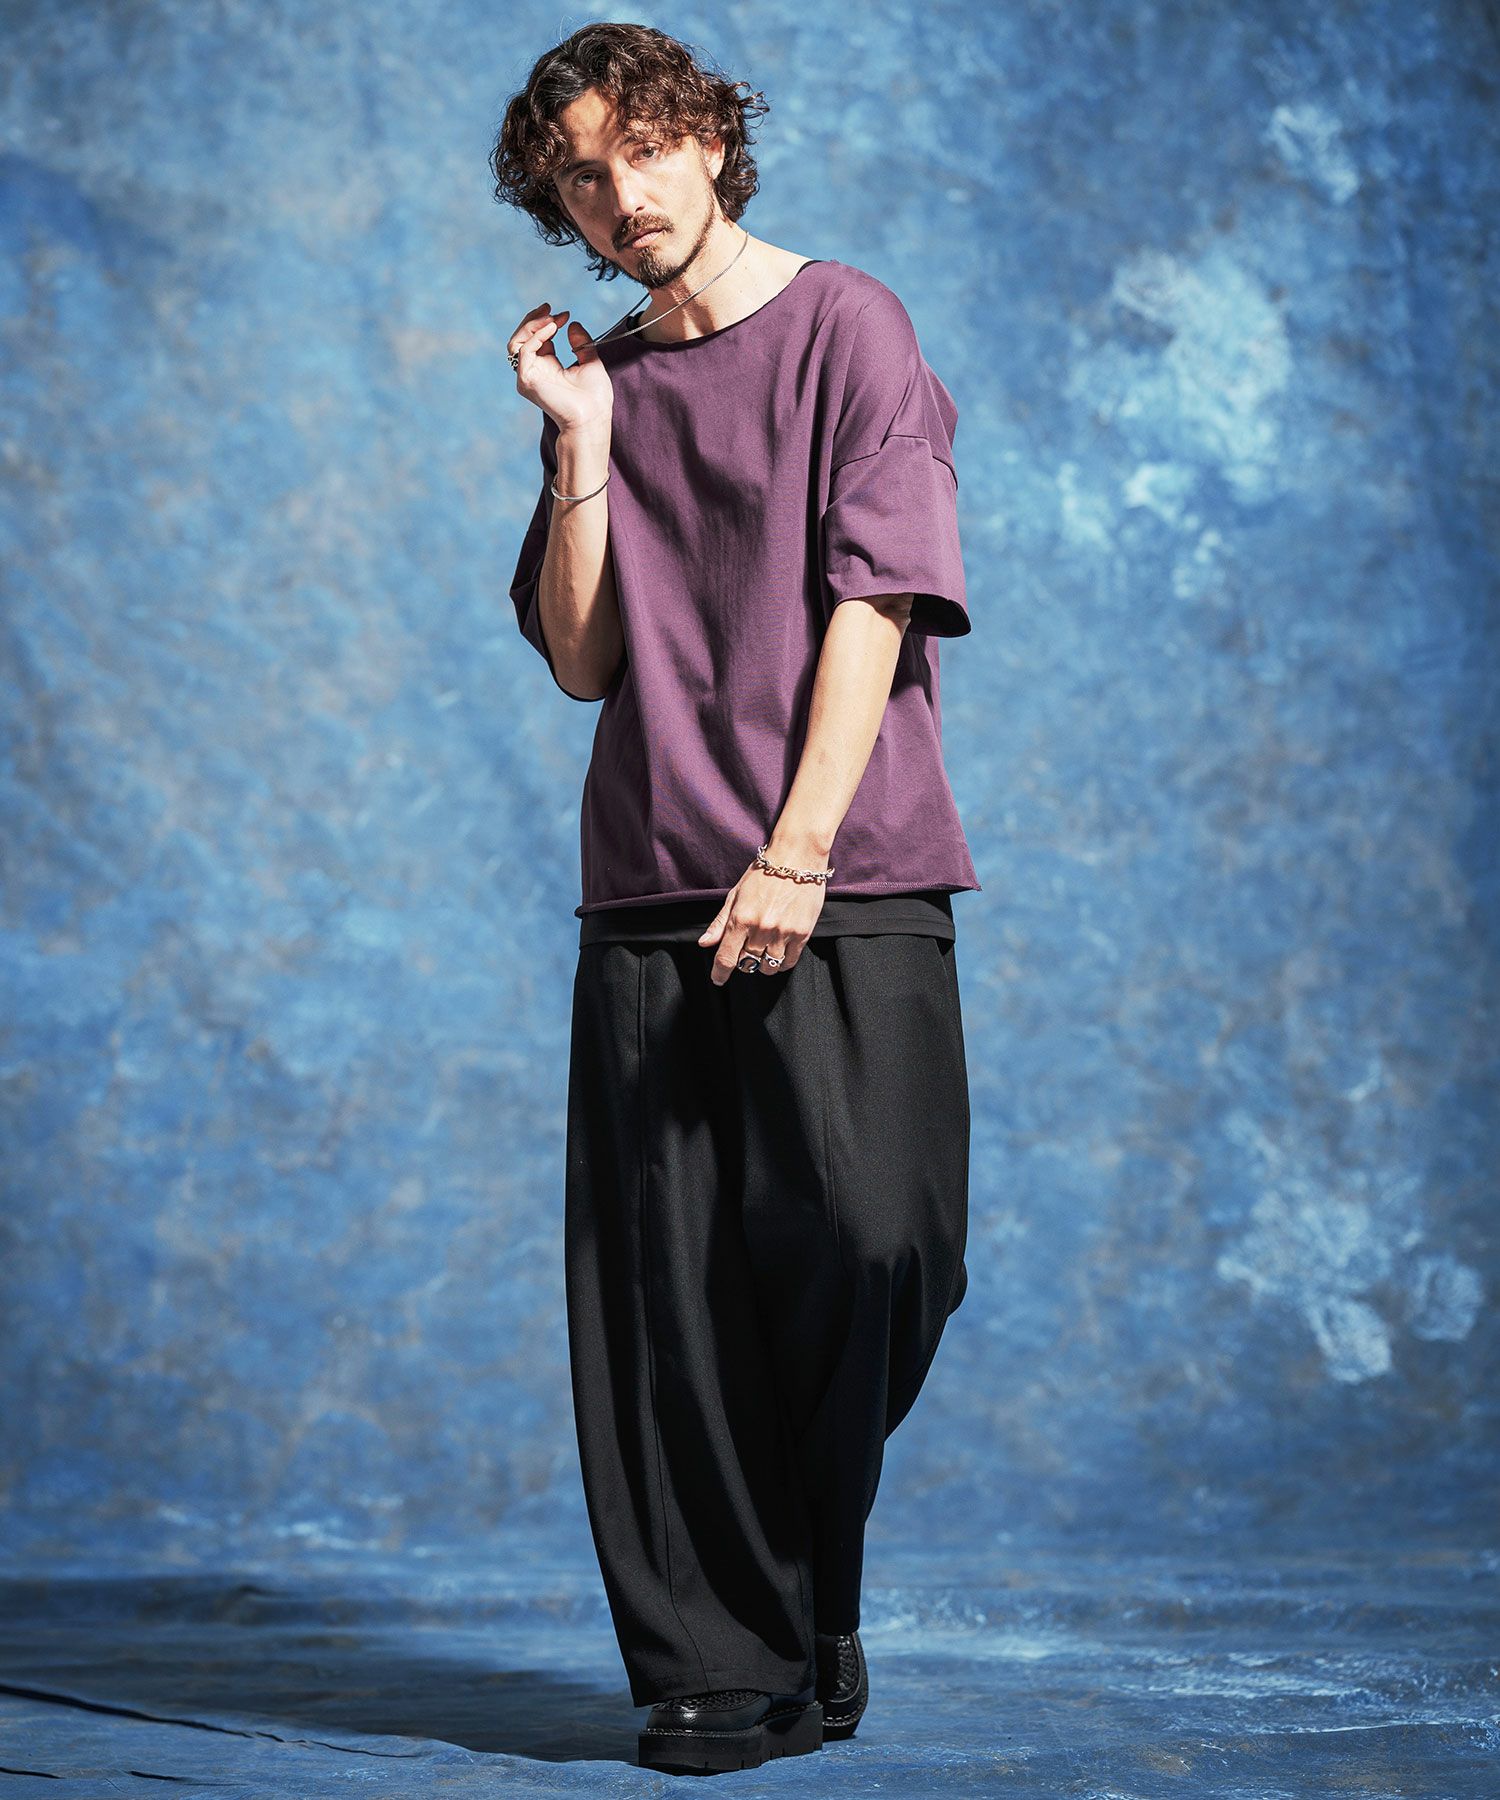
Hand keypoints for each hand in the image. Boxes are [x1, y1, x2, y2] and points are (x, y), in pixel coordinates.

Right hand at [507, 302, 612, 433]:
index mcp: (548, 367)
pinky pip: (524, 350)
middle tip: (550, 308)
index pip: (537, 339)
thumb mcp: (590, 361)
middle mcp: (535, 371)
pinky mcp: (527, 379)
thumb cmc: (594, 397)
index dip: (547, 322)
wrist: (592, 417)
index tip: (565, 314)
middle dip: (534, 319)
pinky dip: (537, 335)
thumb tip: (573, 324)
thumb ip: (580, 343)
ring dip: (532, 325)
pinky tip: (552, 327)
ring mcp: (528, 376)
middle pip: (522, 338)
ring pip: (517, 342)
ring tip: (551, 318)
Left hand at [697, 861, 828, 985]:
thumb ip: (720, 922)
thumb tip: (704, 944)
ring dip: (762, 964)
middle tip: (746, 950)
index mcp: (741, 918)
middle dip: (743, 962)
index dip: (719, 973)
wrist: (797, 857)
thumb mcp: (736, 894)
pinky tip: (779, 953)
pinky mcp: (802, 933)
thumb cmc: (765, 872)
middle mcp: (761, 928)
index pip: (726, 957)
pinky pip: (789, 961)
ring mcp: (783, 932)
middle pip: (747, 963)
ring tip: (763, 950)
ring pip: (768, 966)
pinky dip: (781, 963)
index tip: (718, 979)